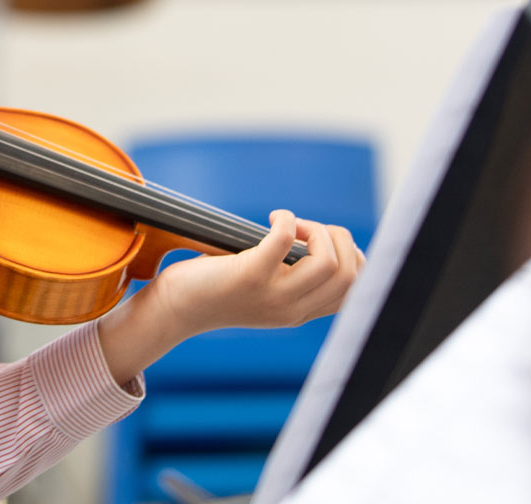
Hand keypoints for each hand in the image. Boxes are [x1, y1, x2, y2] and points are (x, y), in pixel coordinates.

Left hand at [95, 211, 363, 385]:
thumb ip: (294, 278)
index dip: (353, 258)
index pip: (354, 291)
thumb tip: (325, 240)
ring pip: (329, 261)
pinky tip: (273, 217)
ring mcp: (273, 295)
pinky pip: (286, 240)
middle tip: (306, 228)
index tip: (326, 242)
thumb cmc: (217, 289)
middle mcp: (293, 309)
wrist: (176, 309)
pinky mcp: (250, 276)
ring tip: (291, 224)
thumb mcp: (266, 292)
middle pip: (350, 274)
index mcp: (300, 313)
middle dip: (338, 238)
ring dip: (316, 230)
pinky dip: (286, 219)